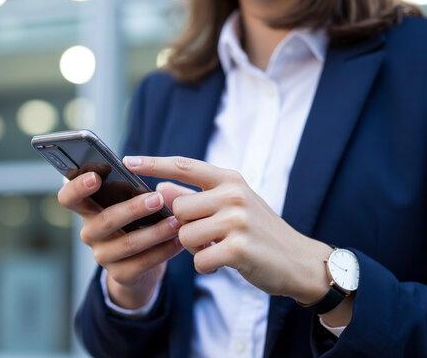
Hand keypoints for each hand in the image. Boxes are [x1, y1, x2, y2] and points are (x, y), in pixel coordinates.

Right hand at [57, 172, 189, 308]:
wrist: (138, 265)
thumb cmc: (133, 223)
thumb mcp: (126, 204)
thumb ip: (129, 190)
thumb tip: (147, 177)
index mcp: (87, 210)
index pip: (68, 198)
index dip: (78, 187)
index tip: (95, 177)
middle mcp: (89, 234)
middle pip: (105, 220)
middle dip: (132, 209)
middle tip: (157, 198)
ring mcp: (103, 256)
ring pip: (128, 244)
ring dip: (155, 231)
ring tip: (177, 221)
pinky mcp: (121, 275)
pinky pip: (144, 262)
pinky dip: (164, 250)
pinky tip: (179, 241)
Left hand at [123, 155, 333, 303]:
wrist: (298, 261)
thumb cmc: (258, 232)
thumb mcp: (230, 206)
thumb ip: (195, 196)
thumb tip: (160, 187)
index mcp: (230, 180)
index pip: (184, 165)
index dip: (153, 163)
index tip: (128, 160)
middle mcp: (233, 194)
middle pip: (178, 208)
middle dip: (185, 226)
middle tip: (208, 235)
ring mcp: (238, 220)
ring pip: (185, 235)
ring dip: (195, 249)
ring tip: (218, 247)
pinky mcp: (239, 248)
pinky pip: (199, 260)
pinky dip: (207, 266)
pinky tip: (224, 262)